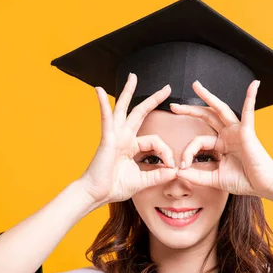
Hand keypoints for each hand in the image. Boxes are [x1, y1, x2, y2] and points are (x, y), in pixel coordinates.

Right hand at [80, 73, 176, 205]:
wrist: (96, 194)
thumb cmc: (114, 187)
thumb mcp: (142, 181)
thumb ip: (158, 175)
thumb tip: (175, 172)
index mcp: (131, 146)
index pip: (156, 141)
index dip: (166, 152)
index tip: (172, 166)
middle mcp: (123, 137)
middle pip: (140, 113)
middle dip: (153, 100)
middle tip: (166, 88)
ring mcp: (114, 136)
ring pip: (123, 109)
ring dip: (128, 92)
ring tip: (133, 77)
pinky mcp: (107, 139)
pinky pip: (106, 118)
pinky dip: (104, 104)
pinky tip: (100, 91)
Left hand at [170, 80, 272, 197]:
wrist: (261, 185)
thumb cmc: (243, 181)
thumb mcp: (214, 178)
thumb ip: (196, 175)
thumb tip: (177, 172)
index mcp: (220, 144)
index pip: (198, 141)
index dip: (188, 152)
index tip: (182, 166)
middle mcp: (228, 134)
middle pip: (206, 117)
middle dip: (189, 110)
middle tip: (173, 106)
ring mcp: (237, 131)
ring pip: (220, 109)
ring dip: (208, 97)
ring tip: (196, 85)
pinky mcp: (247, 131)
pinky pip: (249, 112)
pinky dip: (251, 97)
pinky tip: (254, 85)